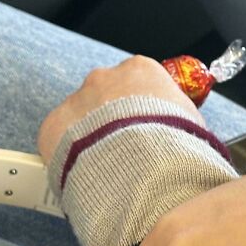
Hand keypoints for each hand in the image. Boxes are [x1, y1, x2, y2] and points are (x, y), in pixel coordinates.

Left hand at [37, 55, 202, 162]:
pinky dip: (68, 158)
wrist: (146, 174)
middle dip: (111, 122)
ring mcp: (75, 100)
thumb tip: (188, 135)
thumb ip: (181, 121)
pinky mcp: (52, 127)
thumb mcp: (194, 126)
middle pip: (105, 97)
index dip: (142, 110)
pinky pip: (57, 141)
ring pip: (79, 120)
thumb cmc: (177, 150)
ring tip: (105, 170)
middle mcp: (104, 78)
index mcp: (141, 70)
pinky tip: (85, 175)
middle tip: (124, 152)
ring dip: (88, 140)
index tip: (145, 129)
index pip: (138, 82)